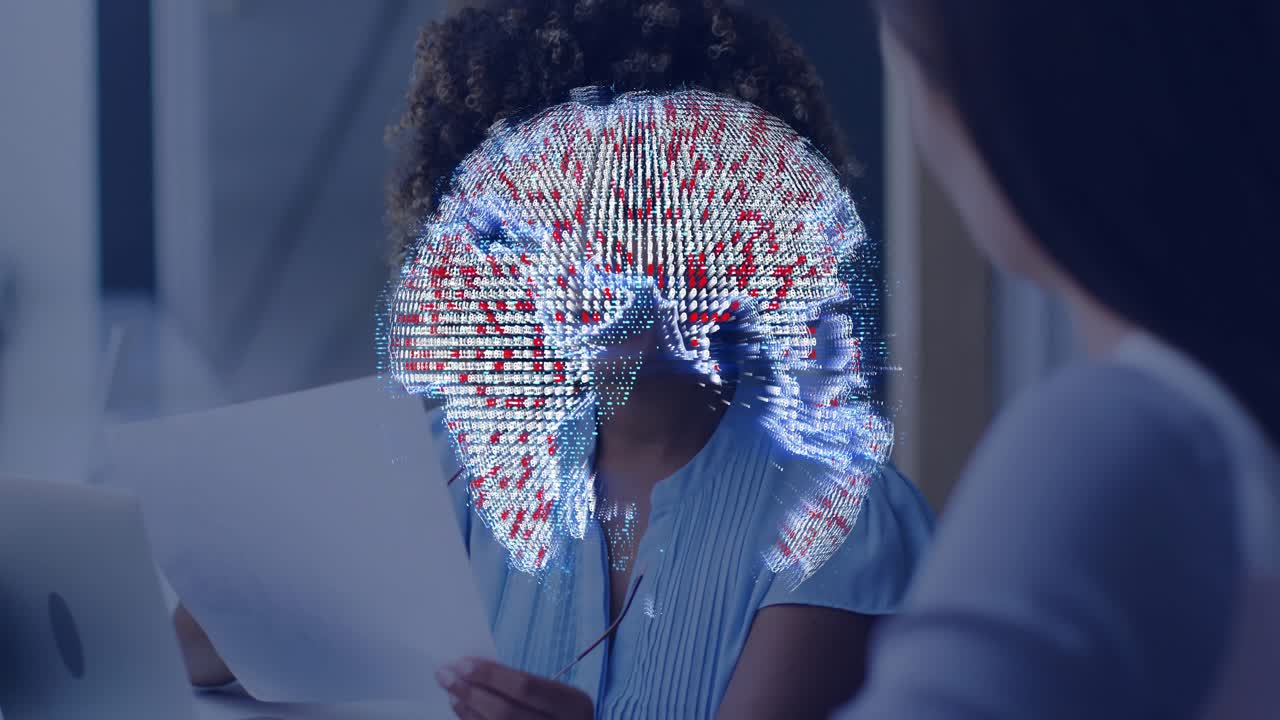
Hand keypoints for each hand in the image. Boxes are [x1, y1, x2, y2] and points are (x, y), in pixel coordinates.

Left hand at [435, 657, 593, 718]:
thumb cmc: (558, 711)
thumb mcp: (555, 695)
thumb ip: (524, 685)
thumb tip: (474, 668)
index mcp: (574, 705)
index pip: (525, 687)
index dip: (491, 675)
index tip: (461, 663)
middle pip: (506, 712)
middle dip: (471, 692)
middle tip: (444, 675)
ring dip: (467, 710)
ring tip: (451, 691)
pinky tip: (462, 710)